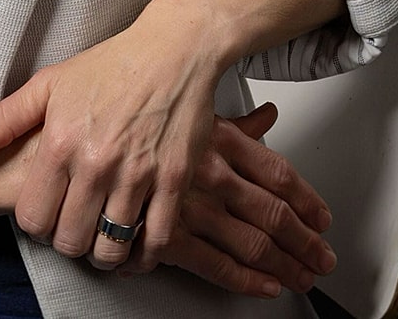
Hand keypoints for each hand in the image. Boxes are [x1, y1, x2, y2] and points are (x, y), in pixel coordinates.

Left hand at [0, 8, 219, 262]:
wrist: (171, 51)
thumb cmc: (106, 67)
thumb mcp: (47, 86)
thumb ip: (0, 123)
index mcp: (60, 141)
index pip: (33, 218)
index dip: (35, 223)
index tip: (46, 212)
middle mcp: (97, 163)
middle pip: (70, 241)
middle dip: (66, 241)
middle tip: (72, 225)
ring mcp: (138, 175)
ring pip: (112, 250)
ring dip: (102, 253)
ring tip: (100, 236)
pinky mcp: (175, 182)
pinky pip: (156, 244)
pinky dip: (142, 256)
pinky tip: (133, 246)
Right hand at [119, 103, 336, 297]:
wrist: (74, 144)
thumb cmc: (129, 122)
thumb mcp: (186, 111)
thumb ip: (234, 122)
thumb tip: (269, 114)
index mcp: (216, 138)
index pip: (279, 173)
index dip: (308, 200)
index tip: (321, 218)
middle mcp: (209, 172)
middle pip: (275, 214)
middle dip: (306, 242)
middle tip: (322, 257)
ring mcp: (189, 205)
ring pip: (253, 243)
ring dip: (285, 265)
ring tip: (302, 275)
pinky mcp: (167, 235)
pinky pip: (217, 265)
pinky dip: (247, 281)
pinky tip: (265, 286)